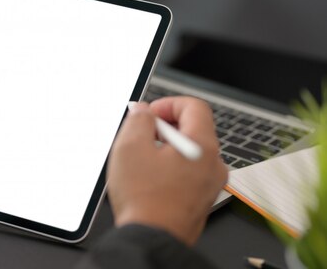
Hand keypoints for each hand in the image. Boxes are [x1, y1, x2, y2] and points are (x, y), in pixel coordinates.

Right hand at [106, 96, 227, 244]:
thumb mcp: (130, 146)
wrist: (151, 239)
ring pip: (189, 153)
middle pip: (193, 130)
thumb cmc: (144, 199)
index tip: (149, 114)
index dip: (168, 104)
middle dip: (164, 127)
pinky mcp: (200, 201)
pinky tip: (148, 179)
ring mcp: (209, 185)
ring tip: (141, 160)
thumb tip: (144, 112)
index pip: (194, 106)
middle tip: (140, 135)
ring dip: (165, 149)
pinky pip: (188, 173)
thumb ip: (139, 120)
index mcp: (202, 146)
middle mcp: (213, 165)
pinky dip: (169, 168)